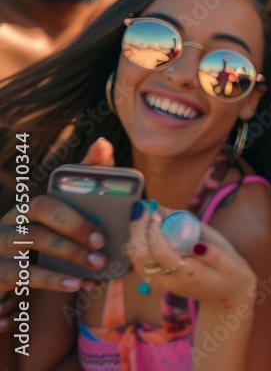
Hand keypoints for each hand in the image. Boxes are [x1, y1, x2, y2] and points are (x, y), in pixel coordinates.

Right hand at [0, 139, 113, 299]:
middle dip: (75, 229)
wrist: (13, 274)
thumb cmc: (48, 238)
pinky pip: (21, 275)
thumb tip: (103, 143)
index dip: (75, 213)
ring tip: (96, 266)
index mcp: (28, 206)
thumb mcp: (66, 213)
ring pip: (31, 242)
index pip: (48, 199)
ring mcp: (0, 245)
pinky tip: (76, 284)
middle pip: (39, 216)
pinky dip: (52, 280)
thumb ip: (84, 182)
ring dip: (67, 255)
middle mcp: (10, 221)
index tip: (104, 228)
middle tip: (102, 247)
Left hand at [126, 205, 255, 309]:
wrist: (225, 297)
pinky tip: (144, 229)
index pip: (162, 254)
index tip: (156, 213)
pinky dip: (137, 243)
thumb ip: (213, 252)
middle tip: (144, 208)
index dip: (155, 232)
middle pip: (142, 256)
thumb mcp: (231, 263)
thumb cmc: (232, 275)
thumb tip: (196, 240)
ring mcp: (161, 283)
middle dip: (139, 229)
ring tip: (143, 214)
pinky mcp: (158, 281)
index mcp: (189, 275)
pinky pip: (139, 262)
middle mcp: (170, 281)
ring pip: (137, 259)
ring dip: (135, 235)